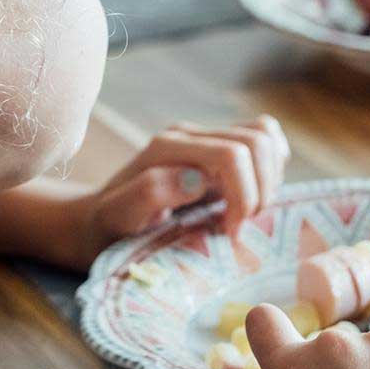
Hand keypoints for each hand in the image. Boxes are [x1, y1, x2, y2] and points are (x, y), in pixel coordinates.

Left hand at [83, 115, 289, 254]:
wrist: (99, 221)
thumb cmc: (108, 226)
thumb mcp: (118, 217)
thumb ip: (150, 192)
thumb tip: (196, 178)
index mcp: (169, 147)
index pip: (232, 154)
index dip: (244, 195)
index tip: (230, 233)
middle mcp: (190, 135)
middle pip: (256, 142)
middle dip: (260, 189)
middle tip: (240, 225)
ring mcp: (207, 140)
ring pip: (266, 137)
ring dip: (268, 180)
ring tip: (246, 212)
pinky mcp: (219, 150)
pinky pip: (264, 141)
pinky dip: (270, 168)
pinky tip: (252, 195)